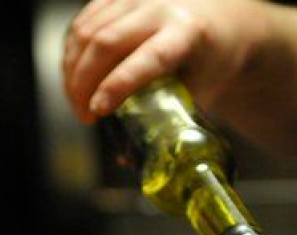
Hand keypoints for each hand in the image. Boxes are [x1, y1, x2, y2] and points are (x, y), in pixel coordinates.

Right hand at [62, 0, 259, 122]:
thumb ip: (166, 119)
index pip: (146, 59)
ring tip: (77, 102)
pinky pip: (83, 22)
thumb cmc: (213, 60)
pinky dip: (72, 52)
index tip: (97, 112)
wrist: (224, 18)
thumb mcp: (200, 89)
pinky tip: (74, 75)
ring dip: (72, 70)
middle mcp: (160, 7)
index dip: (116, 86)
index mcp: (187, 33)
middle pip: (104, 42)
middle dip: (83, 84)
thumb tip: (126, 157)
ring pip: (86, 31)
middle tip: (84, 116)